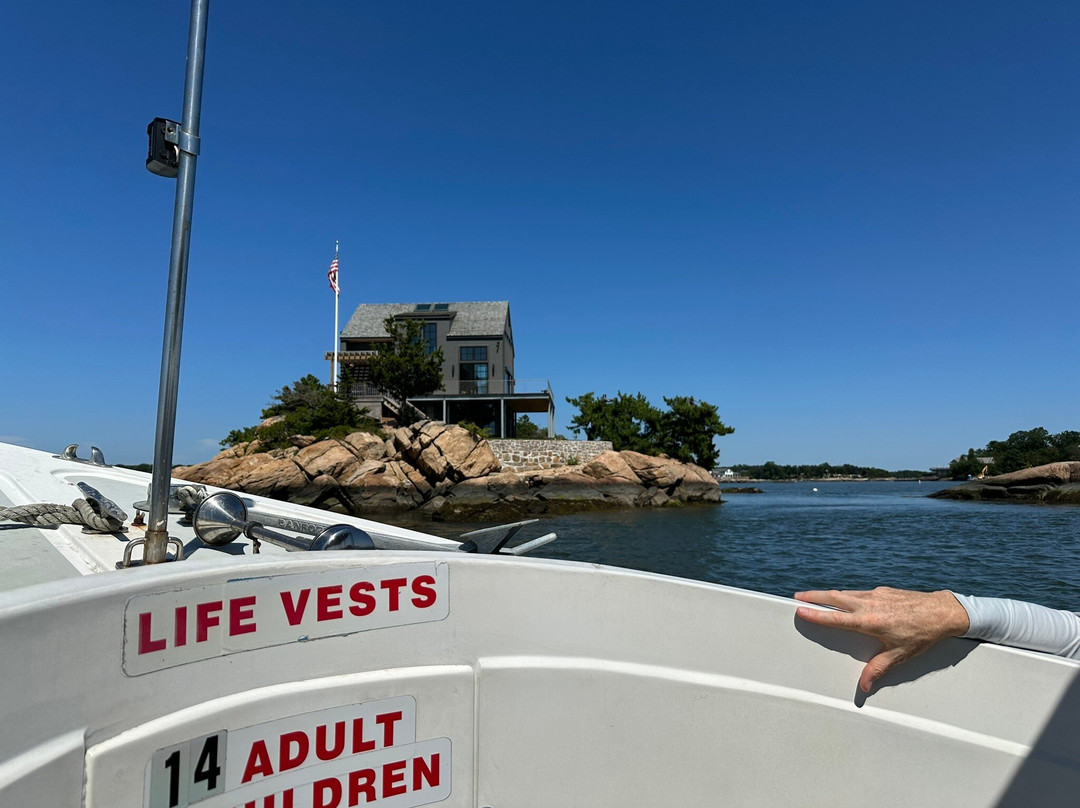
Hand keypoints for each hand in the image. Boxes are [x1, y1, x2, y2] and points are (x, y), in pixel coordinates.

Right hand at [794, 587, 969, 692]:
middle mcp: (869, 604)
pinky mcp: (883, 590)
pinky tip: (847, 598)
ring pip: (846, 593)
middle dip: (814, 596)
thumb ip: (878, 669)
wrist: (942, 612)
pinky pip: (860, 592)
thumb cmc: (922, 634)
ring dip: (828, 593)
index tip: (800, 609)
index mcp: (870, 621)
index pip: (836, 617)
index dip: (816, 614)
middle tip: (798, 596)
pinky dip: (847, 594)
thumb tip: (863, 686)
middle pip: (834, 597)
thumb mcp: (900, 655)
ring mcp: (876, 595)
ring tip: (816, 595)